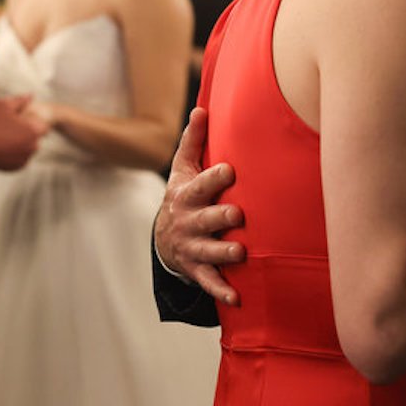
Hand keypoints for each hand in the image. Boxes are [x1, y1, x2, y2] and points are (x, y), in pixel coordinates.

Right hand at [0, 96, 46, 169]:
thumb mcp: (4, 105)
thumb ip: (20, 100)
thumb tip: (31, 96)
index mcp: (34, 131)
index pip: (43, 127)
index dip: (33, 122)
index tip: (21, 122)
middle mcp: (33, 146)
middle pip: (36, 138)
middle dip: (28, 134)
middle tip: (10, 130)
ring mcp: (26, 158)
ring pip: (28, 149)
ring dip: (22, 144)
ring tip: (5, 138)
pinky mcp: (18, 167)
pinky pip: (21, 158)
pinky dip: (15, 154)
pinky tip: (3, 147)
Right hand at [152, 108, 245, 304]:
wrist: (166, 239)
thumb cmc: (185, 195)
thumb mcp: (184, 169)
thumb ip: (194, 141)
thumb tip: (202, 108)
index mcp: (186, 195)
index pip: (199, 185)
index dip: (212, 178)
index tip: (229, 170)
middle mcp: (188, 222)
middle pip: (203, 218)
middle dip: (219, 216)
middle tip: (236, 213)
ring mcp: (191, 247)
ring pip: (207, 251)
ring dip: (223, 252)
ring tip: (240, 251)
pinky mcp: (197, 269)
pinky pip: (209, 281)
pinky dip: (221, 290)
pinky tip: (237, 297)